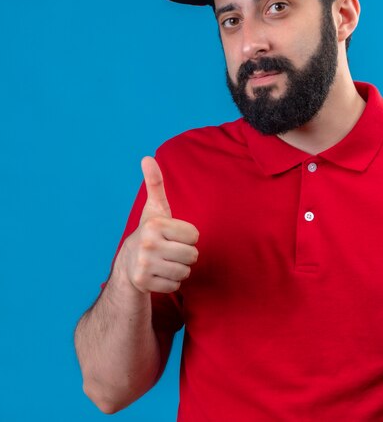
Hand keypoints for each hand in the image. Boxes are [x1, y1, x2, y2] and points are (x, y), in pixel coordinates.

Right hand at [116, 156, 198, 293]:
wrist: (128, 264)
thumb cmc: (150, 233)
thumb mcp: (154, 209)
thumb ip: (155, 184)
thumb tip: (147, 157)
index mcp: (154, 225)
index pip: (194, 235)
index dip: (188, 236)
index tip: (173, 235)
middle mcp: (147, 244)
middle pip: (192, 255)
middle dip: (185, 254)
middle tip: (170, 251)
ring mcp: (144, 265)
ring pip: (185, 271)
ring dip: (179, 269)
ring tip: (165, 262)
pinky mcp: (144, 283)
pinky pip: (175, 285)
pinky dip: (171, 282)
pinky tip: (160, 274)